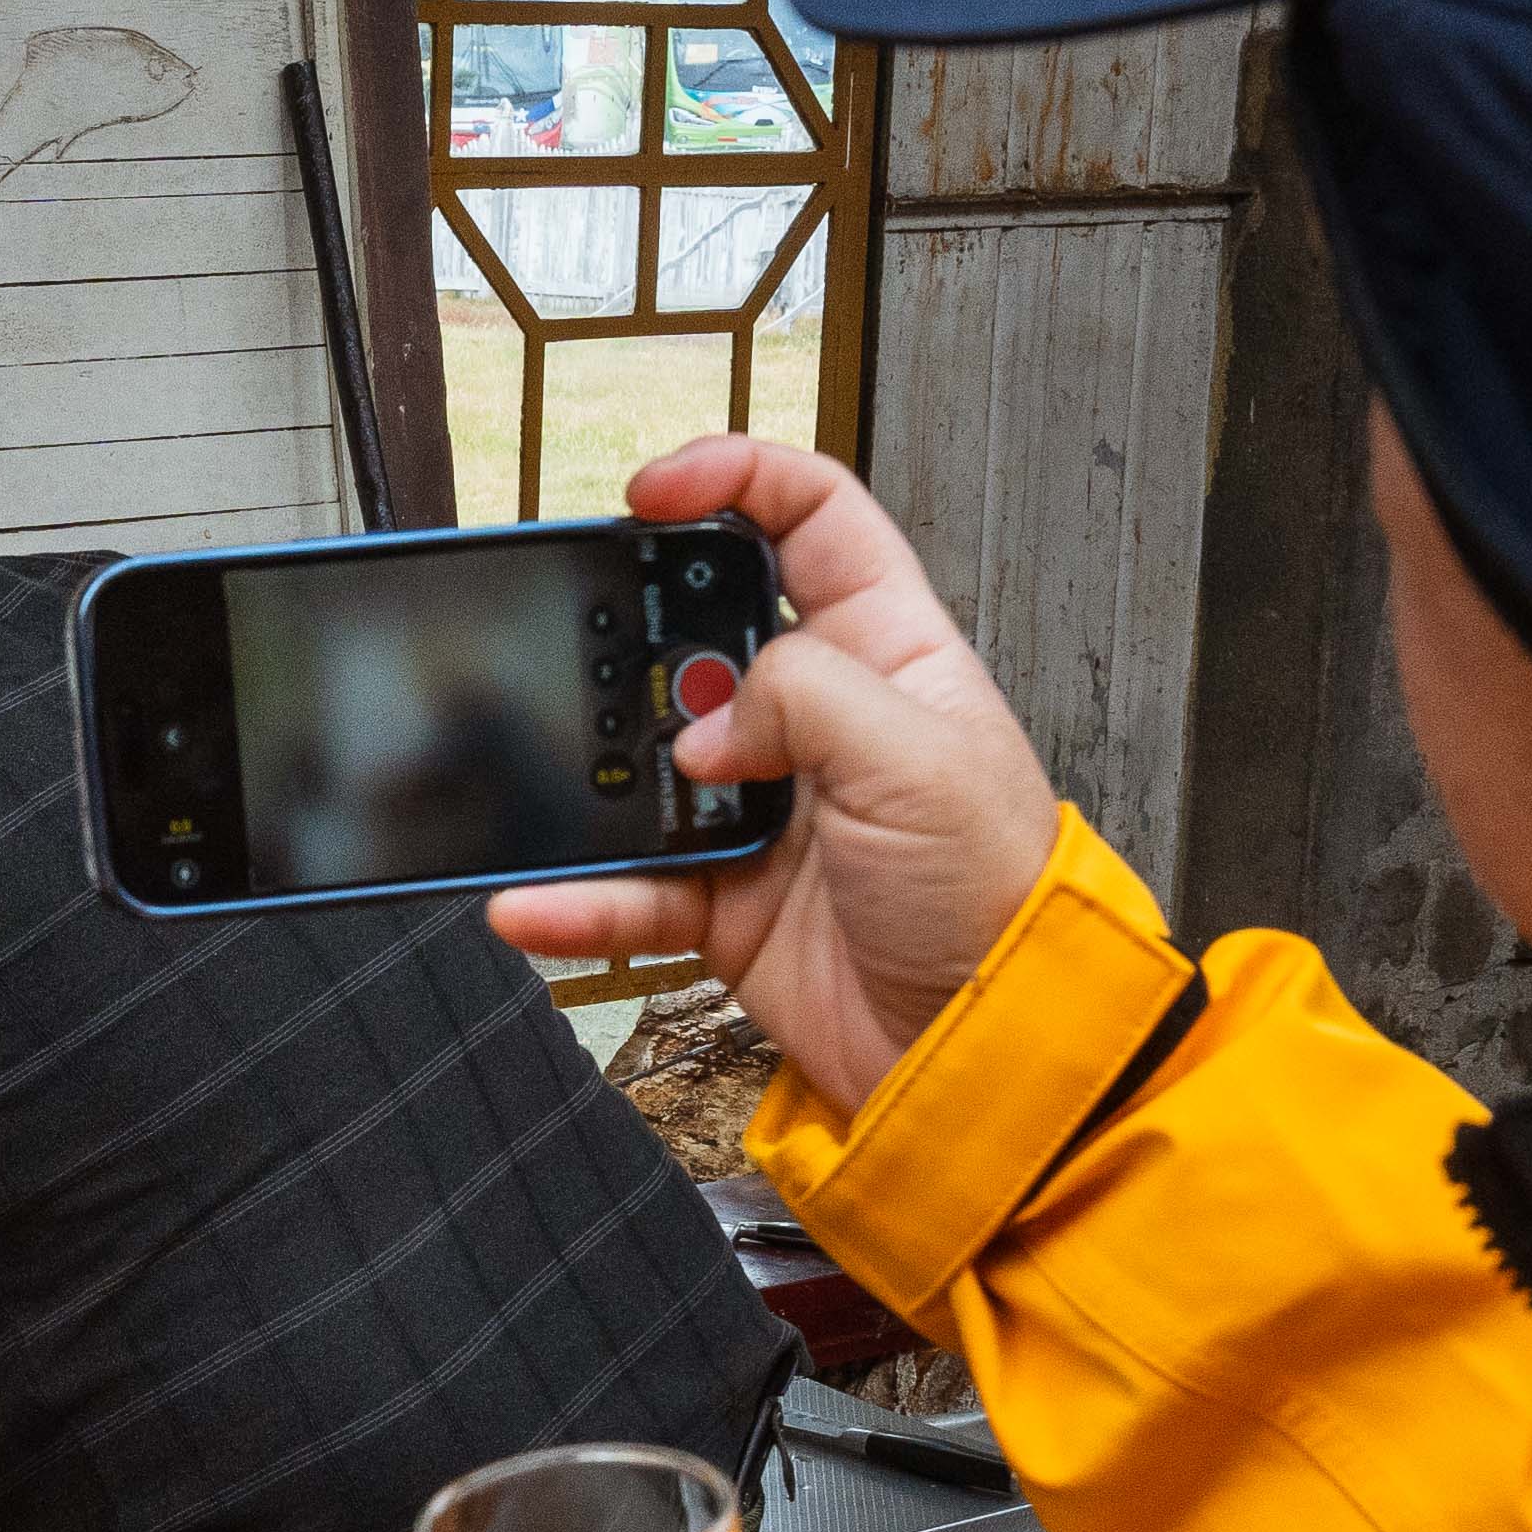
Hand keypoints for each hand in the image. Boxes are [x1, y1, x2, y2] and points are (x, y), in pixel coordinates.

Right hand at [486, 438, 1063, 1126]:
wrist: (983, 1053)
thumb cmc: (996, 899)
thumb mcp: (919, 760)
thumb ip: (804, 695)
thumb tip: (704, 719)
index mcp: (889, 652)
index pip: (811, 520)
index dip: (733, 479)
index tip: (651, 491)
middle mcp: (822, 721)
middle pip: (700, 632)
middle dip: (637, 633)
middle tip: (595, 645)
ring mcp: (766, 810)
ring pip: (646, 761)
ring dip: (596, 771)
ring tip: (562, 779)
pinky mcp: (726, 902)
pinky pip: (628, 887)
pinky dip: (575, 897)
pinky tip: (535, 899)